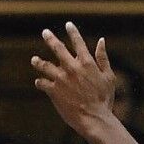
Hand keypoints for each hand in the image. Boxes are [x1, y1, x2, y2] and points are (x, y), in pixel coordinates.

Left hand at [33, 23, 116, 137]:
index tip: (68, 24)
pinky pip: (42, 83)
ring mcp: (61, 79)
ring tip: (34, 60)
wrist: (94, 119)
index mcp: (86, 63)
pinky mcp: (53, 91)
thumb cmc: (104, 99)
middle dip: (50, 38)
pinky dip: (40, 82)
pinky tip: (38, 82)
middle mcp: (72, 67)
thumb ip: (103, 58)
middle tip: (45, 32)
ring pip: (45, 65)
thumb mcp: (109, 77)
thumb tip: (101, 40)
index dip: (73, 32)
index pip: (78, 42)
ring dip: (38, 62)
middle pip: (58, 48)